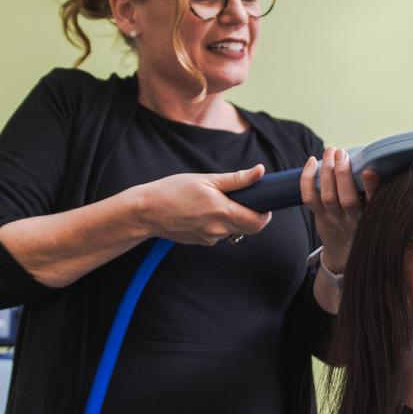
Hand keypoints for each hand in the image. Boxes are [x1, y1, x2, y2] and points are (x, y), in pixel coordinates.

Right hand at [137, 165, 271, 244]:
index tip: (263, 201)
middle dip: (253, 215)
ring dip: (235, 218)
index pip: (258, 222)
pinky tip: (204, 211)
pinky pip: (220, 233)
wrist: (146, 212)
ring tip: (218, 202)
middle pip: (250, 229)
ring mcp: (210, 238)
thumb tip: (260, 171)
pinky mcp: (202, 242)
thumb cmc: (173, 191)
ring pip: (235, 231)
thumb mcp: (206, 179)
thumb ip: (236, 179)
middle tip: (245, 199)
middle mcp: (219, 230)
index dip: (265, 213)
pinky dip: (220, 223)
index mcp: (222, 212)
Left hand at [300, 147, 378, 271]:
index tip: (369, 171)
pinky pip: (309, 198)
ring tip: (330, 151)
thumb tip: (372, 159)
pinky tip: (312, 161)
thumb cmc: (362, 222)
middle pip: (347, 198)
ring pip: (327, 196)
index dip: (371, 187)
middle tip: (342, 153)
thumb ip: (373, 190)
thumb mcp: (374, 210)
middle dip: (343, 173)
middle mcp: (353, 219)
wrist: (344, 251)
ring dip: (327, 171)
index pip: (373, 201)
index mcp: (371, 215)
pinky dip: (307, 179)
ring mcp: (334, 219)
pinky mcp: (319, 217)